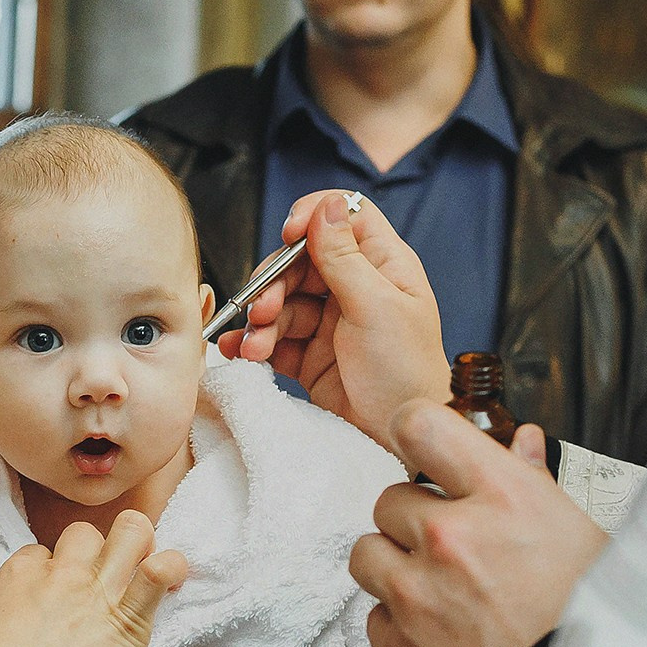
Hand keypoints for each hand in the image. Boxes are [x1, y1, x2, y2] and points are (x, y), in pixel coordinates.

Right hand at [0, 513, 187, 646]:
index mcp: (22, 573)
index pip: (39, 554)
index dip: (46, 570)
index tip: (48, 592)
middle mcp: (63, 573)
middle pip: (85, 533)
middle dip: (92, 548)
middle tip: (96, 572)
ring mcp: (98, 590)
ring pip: (131, 532)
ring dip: (137, 543)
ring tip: (141, 561)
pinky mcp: (128, 619)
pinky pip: (158, 574)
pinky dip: (168, 570)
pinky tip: (169, 577)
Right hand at [218, 189, 448, 448]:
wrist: (399, 441)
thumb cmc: (406, 374)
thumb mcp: (376, 307)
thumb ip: (344, 258)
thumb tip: (327, 206)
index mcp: (384, 266)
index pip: (347, 217)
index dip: (315, 217)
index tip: (289, 234)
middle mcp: (357, 288)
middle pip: (301, 261)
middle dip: (275, 283)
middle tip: (262, 310)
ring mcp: (332, 322)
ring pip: (283, 301)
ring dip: (262, 321)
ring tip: (255, 347)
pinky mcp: (311, 356)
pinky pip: (274, 338)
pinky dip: (254, 343)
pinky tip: (241, 352)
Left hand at [350, 408, 607, 646]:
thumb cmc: (602, 628)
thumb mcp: (586, 539)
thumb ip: (535, 485)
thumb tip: (520, 440)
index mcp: (504, 499)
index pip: (421, 425)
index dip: (417, 431)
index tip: (421, 446)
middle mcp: (450, 539)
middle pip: (390, 498)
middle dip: (418, 520)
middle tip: (459, 550)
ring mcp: (417, 598)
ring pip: (368, 554)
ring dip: (397, 567)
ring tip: (444, 593)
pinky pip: (375, 618)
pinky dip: (401, 625)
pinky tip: (447, 639)